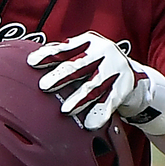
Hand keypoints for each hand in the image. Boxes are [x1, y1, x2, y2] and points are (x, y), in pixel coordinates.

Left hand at [26, 31, 164, 134]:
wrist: (134, 74)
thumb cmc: (96, 64)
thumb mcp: (82, 53)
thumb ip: (63, 56)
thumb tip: (30, 60)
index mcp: (89, 41)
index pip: (64, 49)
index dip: (47, 55)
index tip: (31, 62)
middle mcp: (104, 52)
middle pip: (77, 66)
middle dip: (60, 76)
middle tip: (44, 86)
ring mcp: (115, 69)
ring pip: (93, 86)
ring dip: (79, 99)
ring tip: (65, 110)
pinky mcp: (125, 87)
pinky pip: (111, 101)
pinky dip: (101, 113)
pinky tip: (91, 124)